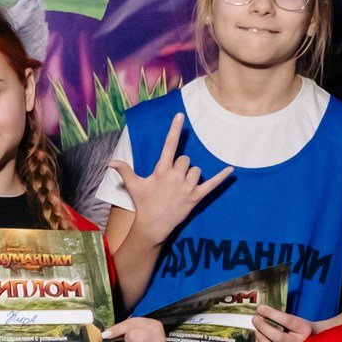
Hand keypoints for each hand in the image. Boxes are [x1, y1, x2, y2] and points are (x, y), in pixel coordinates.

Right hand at [110, 113, 231, 246]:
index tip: (180, 116)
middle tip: (171, 180)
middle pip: (185, 160)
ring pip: (196, 170)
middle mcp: (175, 176)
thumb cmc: (143, 204)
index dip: (174, 129)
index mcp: (162, 170)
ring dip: (191, 175)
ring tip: (181, 187)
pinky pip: (212, 184)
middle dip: (180, 167)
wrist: (153, 226)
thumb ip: (124, 170)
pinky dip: (222, 177)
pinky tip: (231, 169)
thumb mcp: (133, 185)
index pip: (169, 145)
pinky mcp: (196, 197)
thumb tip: (110, 162)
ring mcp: (187, 186)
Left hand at [253, 303, 312, 341]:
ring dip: (263, 341)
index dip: (271, 314)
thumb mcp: (297, 320)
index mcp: (305, 329)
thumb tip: (260, 313)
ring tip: (256, 332)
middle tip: (255, 320)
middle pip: (279, 337)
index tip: (260, 308)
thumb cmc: (301, 329)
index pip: (286, 320)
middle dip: (263, 327)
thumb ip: (281, 318)